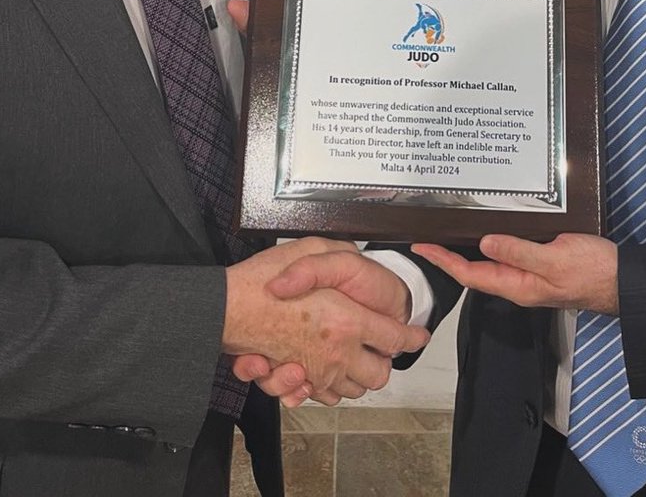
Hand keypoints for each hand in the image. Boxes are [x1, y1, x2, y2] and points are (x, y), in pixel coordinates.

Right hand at [224, 239, 426, 403]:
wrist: (228, 306)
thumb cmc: (266, 276)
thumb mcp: (312, 249)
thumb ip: (341, 256)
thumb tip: (359, 260)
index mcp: (347, 320)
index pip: (395, 338)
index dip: (411, 337)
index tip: (417, 336)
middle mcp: (336, 352)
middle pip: (379, 373)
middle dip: (384, 362)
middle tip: (379, 346)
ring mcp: (317, 371)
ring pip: (353, 388)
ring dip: (356, 375)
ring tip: (351, 355)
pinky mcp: (297, 381)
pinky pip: (325, 397)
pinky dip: (329, 388)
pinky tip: (324, 368)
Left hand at [412, 233, 618, 314]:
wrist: (622, 278)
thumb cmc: (592, 270)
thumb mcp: (555, 258)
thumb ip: (520, 252)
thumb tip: (485, 243)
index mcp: (518, 285)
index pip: (470, 274)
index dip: (443, 261)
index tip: (422, 247)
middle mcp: (518, 282)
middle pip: (474, 270)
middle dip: (448, 255)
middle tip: (426, 235)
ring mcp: (529, 275)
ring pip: (490, 261)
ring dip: (467, 248)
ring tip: (447, 230)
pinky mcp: (539, 264)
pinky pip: (507, 254)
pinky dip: (490, 241)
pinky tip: (486, 228)